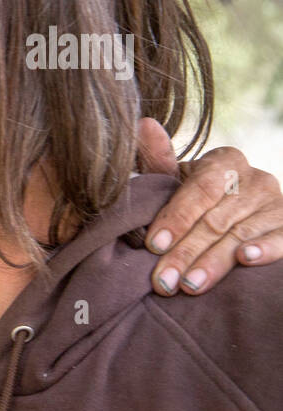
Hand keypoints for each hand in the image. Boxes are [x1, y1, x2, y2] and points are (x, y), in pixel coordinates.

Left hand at [136, 118, 282, 295]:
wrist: (234, 213)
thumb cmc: (196, 200)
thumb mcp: (175, 181)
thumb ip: (158, 161)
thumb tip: (142, 124)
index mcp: (224, 161)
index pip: (200, 188)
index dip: (177, 217)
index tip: (154, 244)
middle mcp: (255, 178)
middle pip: (216, 219)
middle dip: (186, 253)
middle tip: (164, 281)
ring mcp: (276, 203)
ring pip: (241, 235)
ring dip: (214, 263)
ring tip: (190, 286)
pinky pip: (281, 239)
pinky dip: (265, 249)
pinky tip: (247, 260)